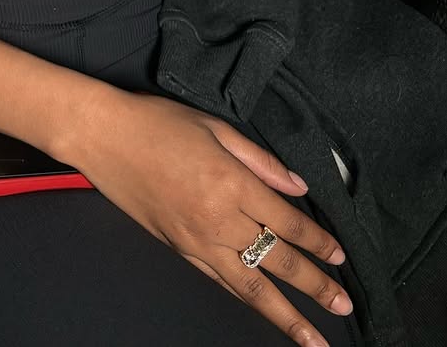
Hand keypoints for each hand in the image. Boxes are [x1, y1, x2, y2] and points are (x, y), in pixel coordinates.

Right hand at [71, 88, 352, 346]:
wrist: (103, 136)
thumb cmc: (156, 121)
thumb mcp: (214, 126)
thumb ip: (260, 160)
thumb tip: (297, 186)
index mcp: (232, 182)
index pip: (288, 222)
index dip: (318, 241)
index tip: (340, 256)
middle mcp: (219, 219)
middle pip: (277, 261)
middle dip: (314, 286)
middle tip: (343, 303)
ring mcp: (197, 241)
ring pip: (250, 287)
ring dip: (286, 315)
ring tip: (312, 339)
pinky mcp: (178, 249)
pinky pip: (220, 280)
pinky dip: (246, 297)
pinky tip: (262, 309)